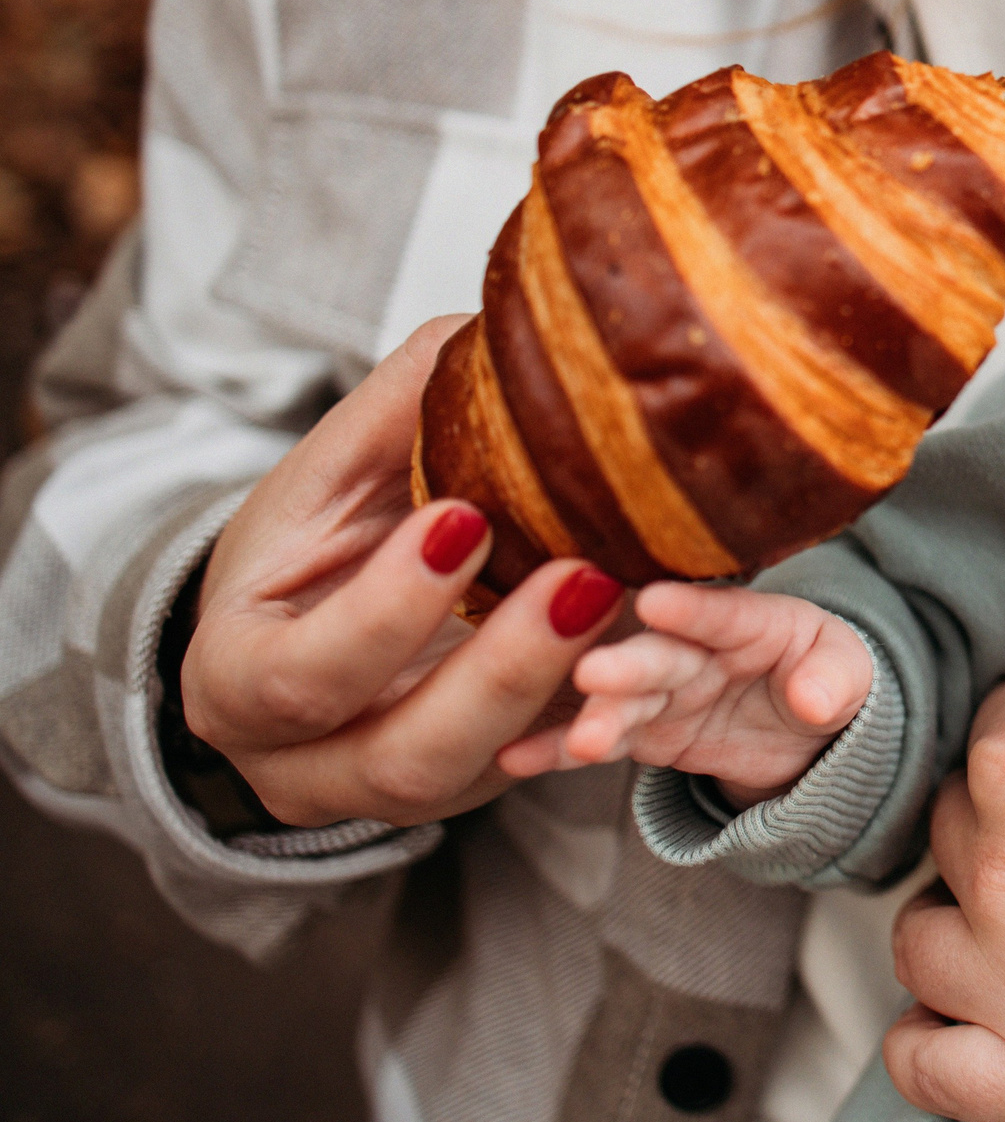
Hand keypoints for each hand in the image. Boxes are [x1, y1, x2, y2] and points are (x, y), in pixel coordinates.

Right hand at [182, 317, 630, 829]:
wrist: (321, 615)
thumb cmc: (321, 537)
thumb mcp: (335, 469)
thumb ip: (399, 410)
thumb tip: (487, 332)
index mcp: (237, 677)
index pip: (298, 674)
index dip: (383, 610)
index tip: (465, 520)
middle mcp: (302, 762)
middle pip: (399, 755)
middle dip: (499, 672)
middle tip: (584, 575)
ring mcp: (388, 789)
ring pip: (477, 773)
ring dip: (557, 690)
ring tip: (627, 595)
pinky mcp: (470, 785)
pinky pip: (535, 769)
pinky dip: (593, 712)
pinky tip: (649, 642)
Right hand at [514, 583, 871, 804]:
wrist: (802, 726)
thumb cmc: (825, 674)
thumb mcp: (850, 674)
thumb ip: (835, 680)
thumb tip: (817, 700)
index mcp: (751, 617)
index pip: (723, 611)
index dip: (692, 608)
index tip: (655, 600)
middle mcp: (696, 645)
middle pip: (662, 653)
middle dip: (629, 662)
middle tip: (592, 671)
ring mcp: (664, 687)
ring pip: (626, 699)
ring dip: (596, 715)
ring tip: (579, 738)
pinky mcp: (642, 730)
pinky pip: (600, 740)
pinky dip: (558, 750)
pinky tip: (511, 756)